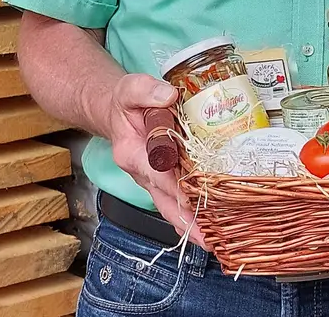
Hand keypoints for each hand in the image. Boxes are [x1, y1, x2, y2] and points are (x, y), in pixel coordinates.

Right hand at [104, 74, 206, 248]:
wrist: (114, 111)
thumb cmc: (124, 102)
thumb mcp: (130, 88)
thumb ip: (146, 91)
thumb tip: (168, 95)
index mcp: (133, 153)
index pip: (156, 173)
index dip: (174, 187)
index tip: (191, 201)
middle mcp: (142, 172)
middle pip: (164, 201)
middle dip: (184, 221)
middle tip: (207, 239)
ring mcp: (152, 178)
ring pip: (171, 205)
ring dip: (190, 222)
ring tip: (214, 239)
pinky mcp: (163, 178)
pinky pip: (176, 198)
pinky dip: (191, 212)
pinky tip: (210, 225)